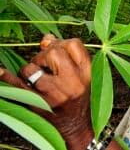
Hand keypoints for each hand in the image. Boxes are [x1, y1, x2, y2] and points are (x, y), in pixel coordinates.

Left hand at [0, 34, 92, 149]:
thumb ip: (67, 55)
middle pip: (53, 53)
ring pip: (31, 68)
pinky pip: (19, 86)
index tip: (58, 51)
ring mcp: (55, 94)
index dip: (62, 44)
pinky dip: (7, 78)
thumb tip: (46, 38)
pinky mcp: (38, 104)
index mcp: (87, 73)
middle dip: (44, 55)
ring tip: (38, 79)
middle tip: (46, 66)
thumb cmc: (78, 96)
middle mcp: (73, 83)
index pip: (73, 44)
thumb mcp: (81, 75)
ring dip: (30, 70)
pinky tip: (0, 71)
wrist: (76, 125)